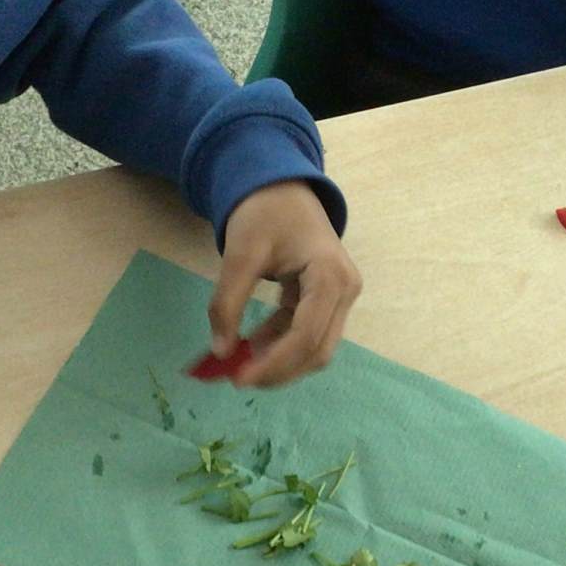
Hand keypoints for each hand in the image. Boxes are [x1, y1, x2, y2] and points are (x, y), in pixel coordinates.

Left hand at [208, 181, 361, 387]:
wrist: (282, 186)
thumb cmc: (264, 212)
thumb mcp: (240, 254)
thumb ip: (228, 303)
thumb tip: (220, 351)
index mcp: (330, 277)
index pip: (306, 336)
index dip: (274, 364)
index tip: (238, 379)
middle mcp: (345, 291)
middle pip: (317, 351)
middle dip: (278, 370)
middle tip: (237, 379)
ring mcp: (340, 297)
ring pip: (315, 348)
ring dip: (279, 361)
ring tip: (240, 362)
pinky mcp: (329, 300)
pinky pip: (307, 333)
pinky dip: (280, 346)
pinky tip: (252, 345)